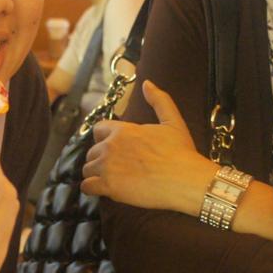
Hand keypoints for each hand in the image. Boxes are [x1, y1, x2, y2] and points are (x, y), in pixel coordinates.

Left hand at [81, 80, 214, 214]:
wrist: (185, 180)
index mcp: (123, 131)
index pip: (98, 129)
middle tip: (115, 167)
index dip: (104, 138)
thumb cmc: (181, 152)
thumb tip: (147, 83)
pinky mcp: (108, 187)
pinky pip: (87, 186)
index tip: (113, 147)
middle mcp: (110, 146)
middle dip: (100, 158)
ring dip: (95, 174)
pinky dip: (92, 188)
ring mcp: (107, 167)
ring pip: (87, 169)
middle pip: (92, 151)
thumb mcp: (173, 121)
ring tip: (110, 179)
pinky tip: (103, 189)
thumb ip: (159, 100)